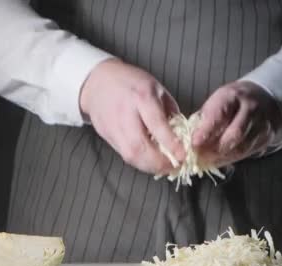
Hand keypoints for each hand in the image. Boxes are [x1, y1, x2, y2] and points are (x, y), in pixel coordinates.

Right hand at [79, 59, 184, 173]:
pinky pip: (124, 154)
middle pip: (140, 146)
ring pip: (130, 155)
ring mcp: (113, 127)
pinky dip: (139, 162)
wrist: (98, 83)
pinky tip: (148, 161)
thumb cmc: (131, 83)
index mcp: (142, 97)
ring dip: (149, 166)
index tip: (183, 155)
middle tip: (174, 166)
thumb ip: (169, 111)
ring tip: (163, 167)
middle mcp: (125, 113)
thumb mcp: (156, 88)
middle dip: (159, 162)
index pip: (157, 125)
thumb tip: (182, 136)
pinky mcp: (107, 136)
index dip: (171, 144)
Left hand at [192, 81, 281, 166]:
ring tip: (206, 161)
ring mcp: (262, 123)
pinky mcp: (267, 137)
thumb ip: (203, 120)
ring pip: (241, 147)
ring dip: (221, 157)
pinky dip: (230, 159)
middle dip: (214, 149)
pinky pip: (247, 152)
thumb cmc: (231, 103)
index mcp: (232, 95)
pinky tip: (219, 160)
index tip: (194, 144)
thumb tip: (187, 141)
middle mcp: (250, 108)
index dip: (206, 131)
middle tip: (198, 157)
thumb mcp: (215, 103)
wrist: (263, 98)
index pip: (220, 114)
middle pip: (234, 134)